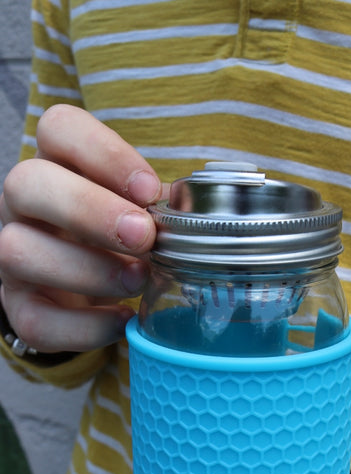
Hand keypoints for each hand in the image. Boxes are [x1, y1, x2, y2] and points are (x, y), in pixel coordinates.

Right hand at [0, 104, 165, 352]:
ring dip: (88, 269)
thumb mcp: (140, 212)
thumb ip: (159, 206)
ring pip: (18, 251)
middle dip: (90, 210)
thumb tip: (191, 214)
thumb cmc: (121, 240)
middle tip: (143, 237)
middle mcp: (24, 206)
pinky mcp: (19, 307)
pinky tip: (124, 320)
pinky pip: (34, 320)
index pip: (57, 128)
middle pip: (27, 183)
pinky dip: (85, 326)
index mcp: (58, 166)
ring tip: (138, 280)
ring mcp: (13, 255)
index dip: (103, 152)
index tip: (150, 189)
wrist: (90, 293)